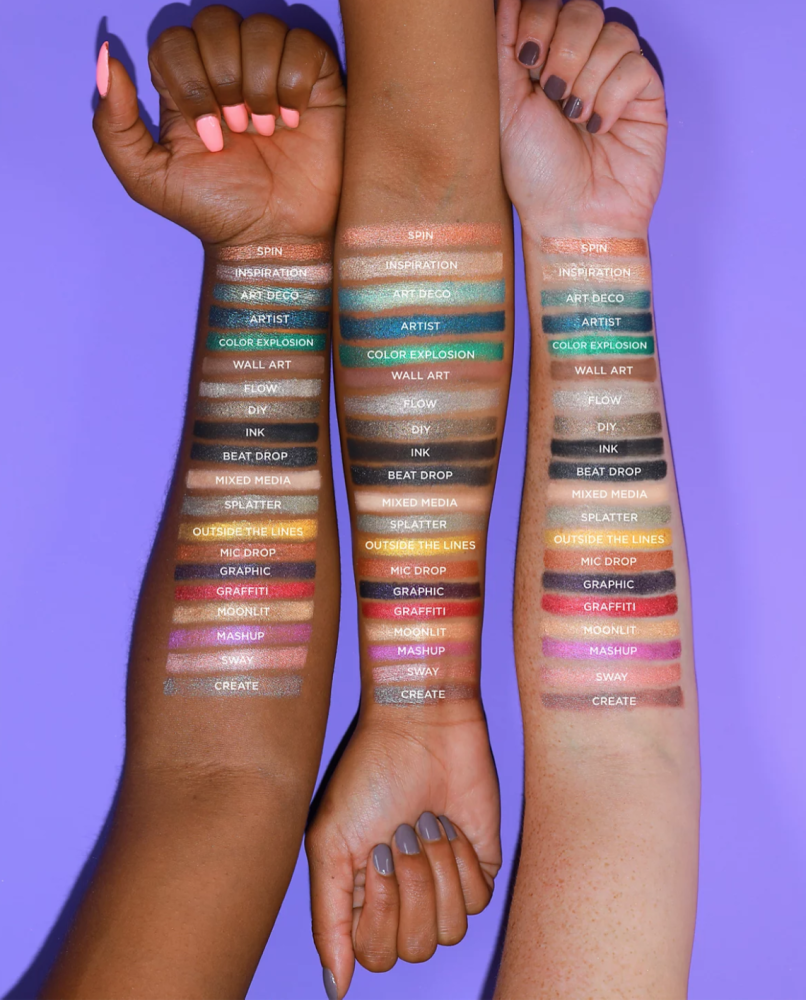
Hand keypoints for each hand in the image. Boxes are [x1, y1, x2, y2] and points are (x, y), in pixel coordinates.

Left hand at [93, 5, 344, 243]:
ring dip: (260, 84)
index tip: (209, 135)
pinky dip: (294, 83)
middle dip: (224, 78)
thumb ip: (114, 125)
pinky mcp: (316, 82)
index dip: (189, 79)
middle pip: (215, 21)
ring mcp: (273, 72)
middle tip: (238, 131)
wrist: (274, 240)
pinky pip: (303, 45)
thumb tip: (108, 57)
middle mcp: (230, 71)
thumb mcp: (148, 179)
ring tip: (268, 131)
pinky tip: (294, 121)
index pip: (175, 40)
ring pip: (260, 28)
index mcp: (188, 86)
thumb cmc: (217, 214)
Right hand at [306, 710, 500, 998]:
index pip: (376, 955)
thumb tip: (335, 990)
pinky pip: (477, 899)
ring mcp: (443, 883)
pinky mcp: (479, 865)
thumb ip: (330, 921)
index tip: (376, 856)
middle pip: (415, 949)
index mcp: (364, 897)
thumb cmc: (370, 775)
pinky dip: (461, 860)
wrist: (422, 725)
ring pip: (450, 931)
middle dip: (410, 888)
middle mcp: (405, 897)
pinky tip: (450, 824)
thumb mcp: (331, 843)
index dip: (381, 915)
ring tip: (425, 823)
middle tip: (401, 834)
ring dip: (436, 870)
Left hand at [496, 0, 665, 234]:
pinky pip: (636, 65)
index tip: (525, 60)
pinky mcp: (646, 96)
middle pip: (582, 7)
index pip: (547, 4)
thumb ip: (500, 50)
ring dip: (587, 76)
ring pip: (612, 31)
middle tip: (551, 93)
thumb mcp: (504, 109)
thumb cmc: (535, 175)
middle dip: (562, 48)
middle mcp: (579, 63)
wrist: (571, 219)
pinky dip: (613, 97)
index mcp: (542, 61)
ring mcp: (614, 77)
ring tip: (575, 118)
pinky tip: (600, 128)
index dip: (538, 20)